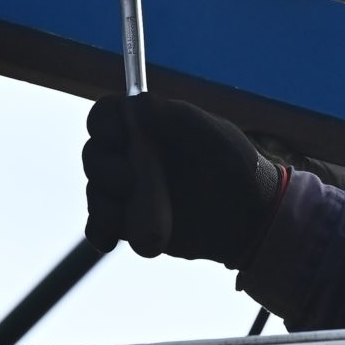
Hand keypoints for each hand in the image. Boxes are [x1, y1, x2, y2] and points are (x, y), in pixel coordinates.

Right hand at [81, 93, 283, 264]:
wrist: (250, 218)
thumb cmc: (235, 166)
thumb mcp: (210, 134)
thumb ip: (172, 116)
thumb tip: (132, 103)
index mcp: (147, 126)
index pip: (105, 116)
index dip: (102, 125)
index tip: (117, 138)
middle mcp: (132, 154)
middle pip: (94, 155)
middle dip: (105, 169)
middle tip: (130, 182)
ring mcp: (129, 189)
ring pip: (95, 192)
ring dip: (104, 204)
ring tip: (130, 217)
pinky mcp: (129, 221)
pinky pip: (100, 225)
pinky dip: (99, 231)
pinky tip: (110, 241)